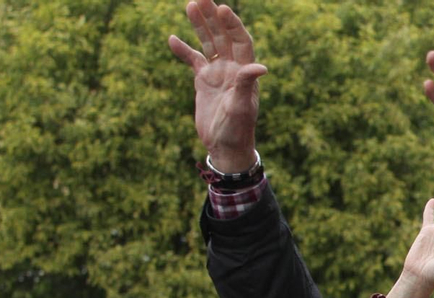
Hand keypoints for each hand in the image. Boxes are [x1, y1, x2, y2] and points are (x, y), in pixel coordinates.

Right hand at [167, 0, 267, 172]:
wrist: (225, 147)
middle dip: (213, 17)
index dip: (233, 25)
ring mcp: (217, 74)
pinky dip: (183, 50)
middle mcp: (232, 69)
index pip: (241, 42)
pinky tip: (172, 39)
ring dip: (200, 25)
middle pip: (223, 37)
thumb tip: (261, 67)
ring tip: (190, 4)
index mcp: (245, 73)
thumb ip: (247, 85)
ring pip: (208, 44)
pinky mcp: (204, 81)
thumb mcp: (241, 107)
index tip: (222, 9)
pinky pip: (193, 60)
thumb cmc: (237, 130)